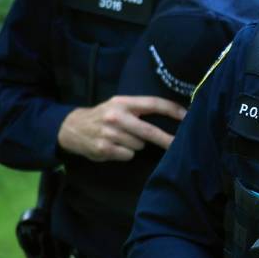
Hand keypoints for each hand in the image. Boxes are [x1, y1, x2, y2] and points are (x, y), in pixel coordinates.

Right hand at [57, 95, 185, 160]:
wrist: (71, 128)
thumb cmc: (103, 116)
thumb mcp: (118, 105)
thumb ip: (139, 109)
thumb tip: (171, 117)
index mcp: (122, 102)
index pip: (153, 104)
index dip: (172, 110)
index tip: (188, 116)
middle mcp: (116, 116)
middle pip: (150, 131)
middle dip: (167, 139)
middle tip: (180, 144)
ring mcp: (109, 133)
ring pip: (139, 145)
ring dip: (136, 144)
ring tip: (122, 138)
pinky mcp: (104, 148)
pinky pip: (128, 154)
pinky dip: (126, 153)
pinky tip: (115, 147)